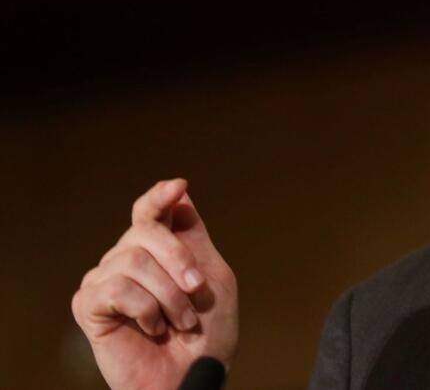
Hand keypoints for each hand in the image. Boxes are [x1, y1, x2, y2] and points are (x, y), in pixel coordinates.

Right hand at [71, 179, 238, 389]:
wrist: (194, 374)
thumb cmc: (207, 333)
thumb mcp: (212, 276)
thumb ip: (192, 235)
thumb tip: (179, 189)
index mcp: (159, 249)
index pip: (149, 211)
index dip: (159, 196)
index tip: (177, 187)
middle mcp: (128, 258)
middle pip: (145, 230)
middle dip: (178, 258)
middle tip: (197, 289)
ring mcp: (105, 279)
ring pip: (133, 260)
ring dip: (168, 294)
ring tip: (181, 321)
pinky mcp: (89, 305)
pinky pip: (116, 289)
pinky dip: (145, 310)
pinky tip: (154, 328)